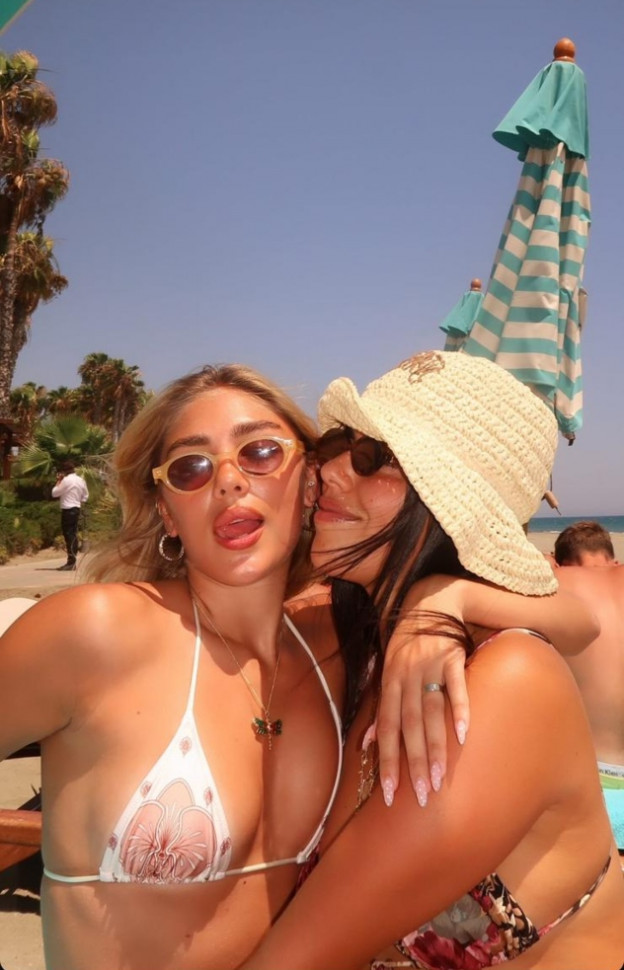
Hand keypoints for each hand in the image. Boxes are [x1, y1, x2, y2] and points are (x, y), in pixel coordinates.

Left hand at [375, 576, 469, 806]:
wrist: (430, 600)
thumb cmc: (406, 643)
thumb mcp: (387, 671)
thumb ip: (380, 708)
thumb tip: (365, 743)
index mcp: (388, 683)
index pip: (386, 728)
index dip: (386, 761)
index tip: (389, 795)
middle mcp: (405, 676)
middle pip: (408, 726)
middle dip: (413, 764)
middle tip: (422, 798)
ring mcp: (428, 666)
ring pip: (430, 712)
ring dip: (435, 747)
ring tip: (441, 779)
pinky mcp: (452, 656)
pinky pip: (456, 686)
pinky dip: (460, 709)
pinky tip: (463, 735)